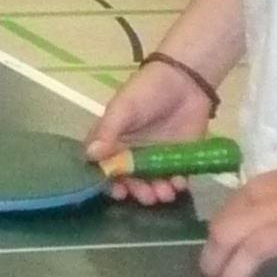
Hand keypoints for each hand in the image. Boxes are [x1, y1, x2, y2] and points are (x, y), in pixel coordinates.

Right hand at [84, 59, 217, 207]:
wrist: (186, 81)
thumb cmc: (147, 92)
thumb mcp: (123, 108)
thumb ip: (108, 132)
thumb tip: (90, 157)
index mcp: (112, 141)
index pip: (104, 167)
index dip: (108, 183)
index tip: (117, 192)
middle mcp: (132, 153)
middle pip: (129, 180)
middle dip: (137, 191)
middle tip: (146, 196)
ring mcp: (155, 158)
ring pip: (152, 183)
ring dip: (156, 193)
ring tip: (164, 194)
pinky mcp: (178, 159)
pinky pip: (175, 178)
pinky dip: (176, 185)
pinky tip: (179, 183)